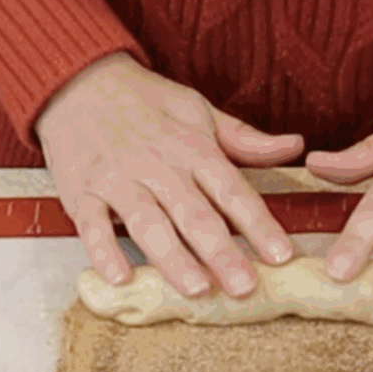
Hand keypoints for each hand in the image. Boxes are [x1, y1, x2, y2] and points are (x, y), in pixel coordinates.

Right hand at [36, 53, 301, 296]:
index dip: (259, 224)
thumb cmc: (143, 102)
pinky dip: (104, 251)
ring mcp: (118, 180)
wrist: (77, 82)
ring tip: (197, 289)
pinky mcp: (82, 193)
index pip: (232, 191)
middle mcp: (158, 166)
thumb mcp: (198, 110)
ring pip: (149, 223)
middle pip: (194, 214)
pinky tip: (121, 278)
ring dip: (173, 257)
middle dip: (222, 253)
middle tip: (245, 288)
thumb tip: (295, 146)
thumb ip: (244, 138)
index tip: (281, 256)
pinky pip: (92, 226)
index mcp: (193, 148)